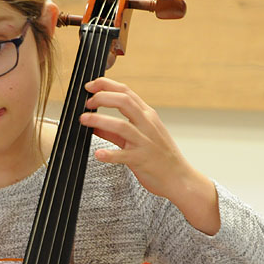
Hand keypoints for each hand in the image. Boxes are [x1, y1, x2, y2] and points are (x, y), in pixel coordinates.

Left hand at [80, 77, 219, 234]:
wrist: (179, 178)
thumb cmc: (159, 156)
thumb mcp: (140, 137)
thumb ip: (115, 132)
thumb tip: (94, 126)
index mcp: (147, 115)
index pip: (126, 92)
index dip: (106, 86)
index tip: (90, 86)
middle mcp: (147, 125)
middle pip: (124, 102)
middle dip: (102, 97)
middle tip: (87, 103)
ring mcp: (145, 142)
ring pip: (121, 126)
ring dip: (100, 121)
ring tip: (84, 120)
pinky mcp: (141, 159)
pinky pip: (123, 155)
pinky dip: (109, 154)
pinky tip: (98, 154)